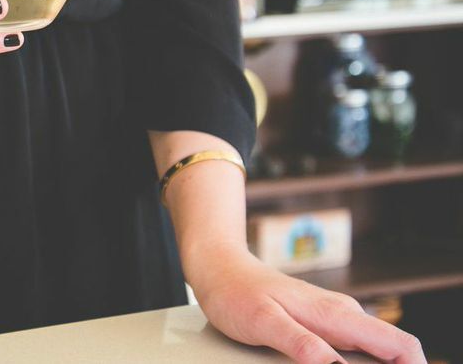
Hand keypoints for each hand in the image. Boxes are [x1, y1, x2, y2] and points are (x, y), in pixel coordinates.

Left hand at [188, 245, 425, 363]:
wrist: (218, 268)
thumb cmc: (236, 292)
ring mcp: (333, 318)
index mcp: (336, 314)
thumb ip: (301, 344)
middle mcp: (342, 314)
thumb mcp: (263, 322)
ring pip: (374, 352)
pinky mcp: (322, 324)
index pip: (401, 344)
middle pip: (393, 351)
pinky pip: (353, 349)